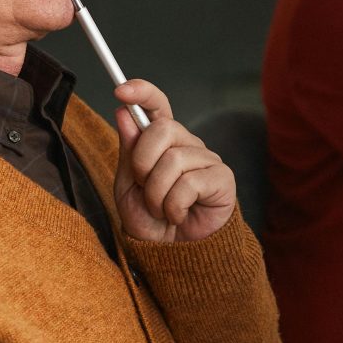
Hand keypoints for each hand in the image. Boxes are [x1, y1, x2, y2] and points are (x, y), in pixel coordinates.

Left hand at [112, 78, 236, 242]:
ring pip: (173, 160)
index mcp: (163, 142)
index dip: (143, 92)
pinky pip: (188, 183)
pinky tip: (178, 215)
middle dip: (142, 163)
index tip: (121, 90)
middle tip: (144, 188)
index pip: (158, 106)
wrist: (174, 253)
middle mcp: (187, 144)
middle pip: (162, 130)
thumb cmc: (151, 219)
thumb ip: (128, 150)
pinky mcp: (222, 178)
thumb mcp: (128, 186)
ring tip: (162, 209)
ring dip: (156, 194)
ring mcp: (206, 160)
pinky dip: (174, 206)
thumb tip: (123, 112)